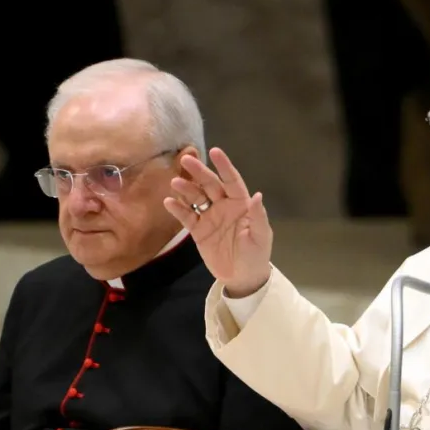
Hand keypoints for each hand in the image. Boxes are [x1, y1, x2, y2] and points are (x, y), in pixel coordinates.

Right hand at [165, 147, 272, 296]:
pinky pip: (187, 217)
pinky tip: (169, 202)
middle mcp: (224, 206)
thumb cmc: (256, 254)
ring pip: (196, 198)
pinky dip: (178, 209)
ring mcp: (210, 217)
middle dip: (199, 172)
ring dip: (186, 189)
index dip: (224, 166)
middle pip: (210, 185)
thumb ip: (257, 216)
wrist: (242, 278)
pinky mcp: (198, 231)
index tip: (215, 151)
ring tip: (175, 182)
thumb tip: (257, 195)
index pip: (232, 181)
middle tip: (186, 160)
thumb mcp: (260, 236)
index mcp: (241, 204)